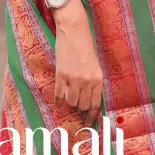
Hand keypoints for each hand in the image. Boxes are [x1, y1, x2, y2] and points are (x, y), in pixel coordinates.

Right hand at [54, 0, 102, 126]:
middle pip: (83, 106)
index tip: (89, 123)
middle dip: (80, 109)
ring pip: (71, 102)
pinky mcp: (61, 74)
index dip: (92, 116)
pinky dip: (57, 101)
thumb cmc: (85, 46)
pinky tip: (57, 103)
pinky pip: (58, 95)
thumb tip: (88, 101)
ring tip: (68, 99)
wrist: (74, 30)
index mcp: (98, 78)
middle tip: (77, 110)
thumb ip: (93, 82)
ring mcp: (73, 78)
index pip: (95, 105)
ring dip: (70, 103)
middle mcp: (87, 81)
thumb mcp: (94, 65)